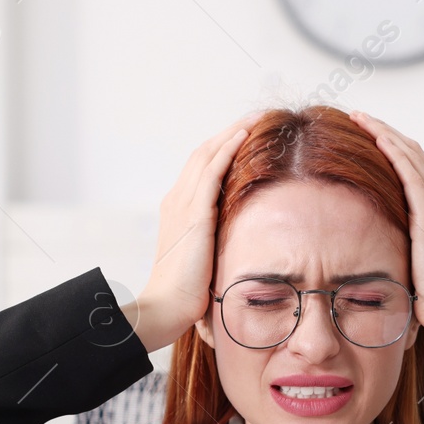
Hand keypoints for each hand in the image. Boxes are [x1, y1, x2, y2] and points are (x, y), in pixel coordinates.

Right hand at [130, 113, 262, 352]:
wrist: (166, 306)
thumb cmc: (185, 293)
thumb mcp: (204, 259)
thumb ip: (216, 242)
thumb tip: (238, 242)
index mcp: (178, 209)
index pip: (202, 168)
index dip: (223, 148)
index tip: (247, 136)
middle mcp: (177, 199)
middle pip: (204, 153)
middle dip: (230, 132)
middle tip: (257, 117)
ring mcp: (182, 204)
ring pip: (208, 154)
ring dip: (233, 132)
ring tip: (257, 118)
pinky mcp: (194, 213)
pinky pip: (212, 170)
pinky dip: (227, 149)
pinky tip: (244, 136)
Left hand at [349, 111, 423, 364]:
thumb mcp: (412, 259)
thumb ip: (401, 241)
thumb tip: (375, 238)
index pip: (413, 166)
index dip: (391, 145)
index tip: (366, 132)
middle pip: (412, 153)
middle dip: (384, 131)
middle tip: (358, 116)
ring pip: (411, 156)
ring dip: (385, 133)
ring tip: (361, 118)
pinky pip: (412, 176)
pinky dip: (395, 153)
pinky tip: (378, 138)